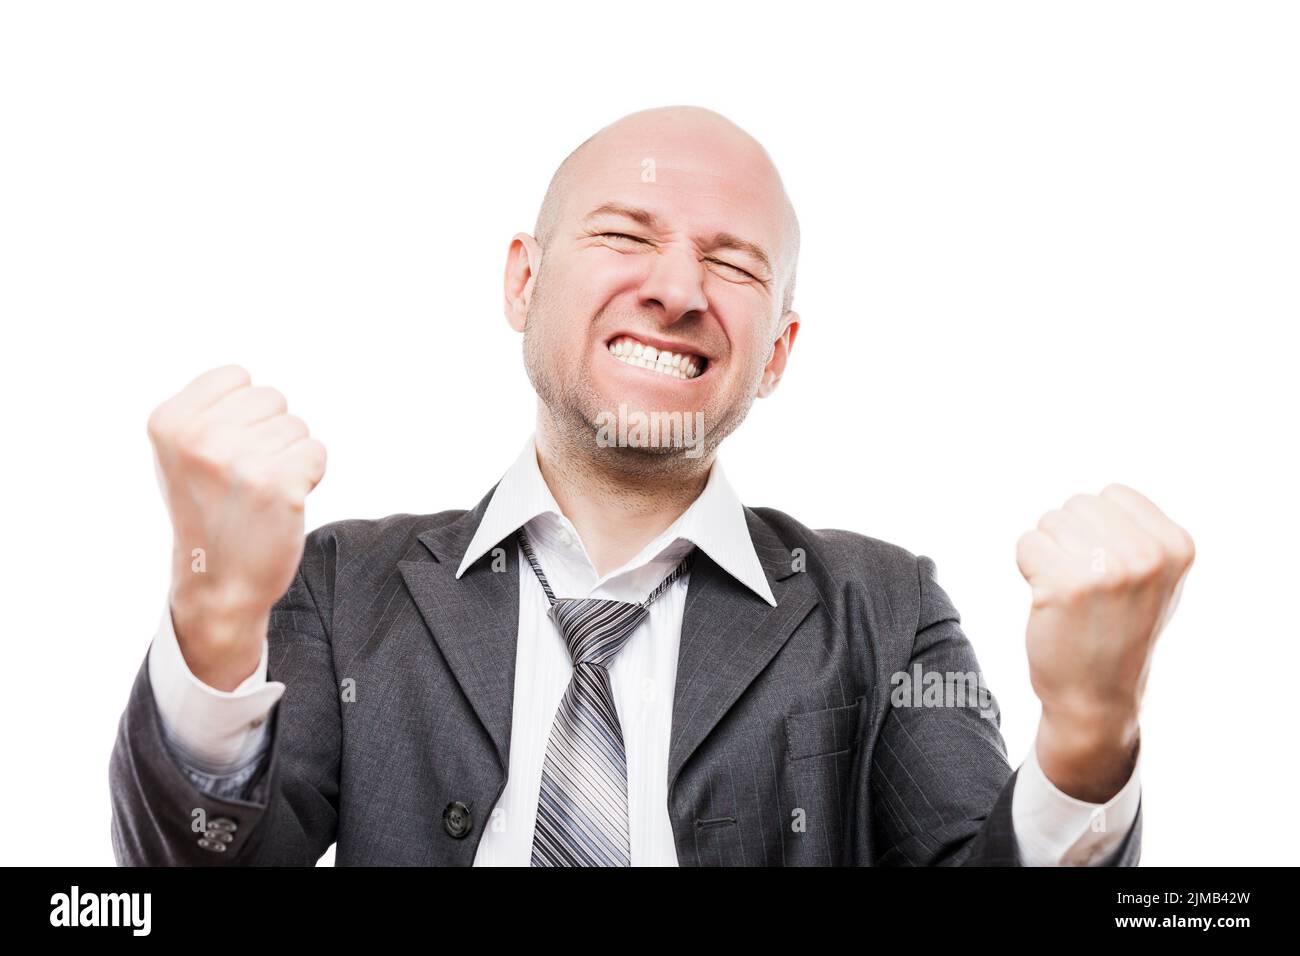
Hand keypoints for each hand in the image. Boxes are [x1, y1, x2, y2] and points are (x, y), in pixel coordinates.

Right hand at [147, 365, 326, 689]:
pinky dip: (310, 475)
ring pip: (297, 426)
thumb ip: (206, 412)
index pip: (236, 376)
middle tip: (247, 477)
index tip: (227, 449)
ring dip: (290, 456)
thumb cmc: (208, 513)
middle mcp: (200, 438)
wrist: (219, 584)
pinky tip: (283, 501)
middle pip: (271, 398)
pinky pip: (317, 452)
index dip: (244, 412)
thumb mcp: (180, 454)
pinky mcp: (280, 484)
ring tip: (261, 491)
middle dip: (269, 433)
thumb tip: (249, 381)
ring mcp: (240, 461)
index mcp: (168, 422)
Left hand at [1015, 484, 1194, 799]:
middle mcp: (1149, 555)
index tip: (1107, 570)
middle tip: (1084, 588)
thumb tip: (1098, 496)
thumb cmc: (1117, 632)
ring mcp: (1108, 569)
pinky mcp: (1066, 585)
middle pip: (1077, 505)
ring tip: (1069, 595)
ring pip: (1048, 521)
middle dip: (1069, 539)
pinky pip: (1026, 543)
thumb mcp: (1155, 579)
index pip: (1111, 494)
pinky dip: (1027, 567)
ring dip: (1048, 554)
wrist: (1096, 698)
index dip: (1096, 528)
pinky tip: (1047, 600)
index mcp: (1177, 546)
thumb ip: (1138, 533)